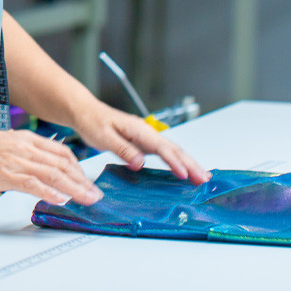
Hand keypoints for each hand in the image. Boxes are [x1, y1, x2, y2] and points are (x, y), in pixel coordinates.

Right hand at [0, 127, 103, 205]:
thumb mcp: (2, 145)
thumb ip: (20, 154)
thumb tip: (33, 170)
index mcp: (25, 138)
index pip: (61, 151)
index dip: (78, 167)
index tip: (86, 180)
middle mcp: (24, 147)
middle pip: (62, 164)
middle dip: (82, 180)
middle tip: (95, 194)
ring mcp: (15, 160)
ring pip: (53, 174)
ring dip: (74, 188)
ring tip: (87, 199)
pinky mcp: (5, 173)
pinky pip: (33, 183)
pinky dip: (50, 192)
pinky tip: (60, 200)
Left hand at [74, 104, 210, 184]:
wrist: (85, 112)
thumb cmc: (92, 122)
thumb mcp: (104, 137)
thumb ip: (123, 149)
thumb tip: (139, 163)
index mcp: (139, 130)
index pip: (161, 148)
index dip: (175, 162)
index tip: (186, 174)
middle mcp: (146, 132)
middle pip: (173, 149)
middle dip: (191, 164)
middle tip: (204, 178)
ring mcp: (146, 137)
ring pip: (172, 151)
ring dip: (188, 163)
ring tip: (201, 176)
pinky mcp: (143, 142)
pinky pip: (164, 153)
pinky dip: (177, 161)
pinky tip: (183, 170)